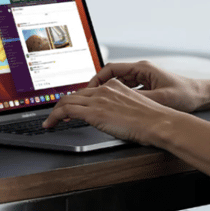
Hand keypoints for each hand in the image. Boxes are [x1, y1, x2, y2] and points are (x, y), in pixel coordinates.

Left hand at [42, 78, 175, 145]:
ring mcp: (98, 99)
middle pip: (75, 94)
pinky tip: (50, 124)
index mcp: (115, 86)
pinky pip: (66, 110)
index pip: (88, 90)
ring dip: (55, 111)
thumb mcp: (134, 108)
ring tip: (50, 121)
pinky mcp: (94, 111)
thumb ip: (120, 108)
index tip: (70, 107)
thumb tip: (113, 119)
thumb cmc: (153, 120)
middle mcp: (104, 89)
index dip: (76, 99)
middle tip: (56, 115)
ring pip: (67, 100)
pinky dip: (54, 117)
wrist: (159, 123)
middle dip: (62, 105)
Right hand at [88, 61, 204, 112]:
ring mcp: (143, 78)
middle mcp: (141, 71)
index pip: (111, 69)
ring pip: (118, 84)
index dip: (97, 79)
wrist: (200, 96)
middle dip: (99, 87)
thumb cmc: (185, 94)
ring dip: (108, 93)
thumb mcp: (161, 98)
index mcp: (142, 69)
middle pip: (111, 76)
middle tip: (90, 99)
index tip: (89, 90)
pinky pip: (126, 90)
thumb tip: (120, 102)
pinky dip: (119, 97)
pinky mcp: (146, 87)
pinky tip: (116, 107)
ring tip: (100, 104)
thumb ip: (139, 99)